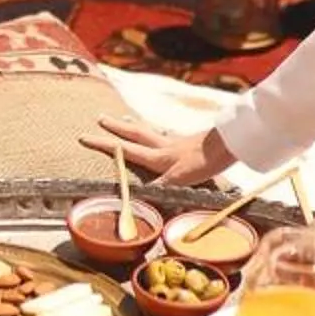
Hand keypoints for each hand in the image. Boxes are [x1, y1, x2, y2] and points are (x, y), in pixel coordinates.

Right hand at [89, 108, 236, 192]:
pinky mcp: (190, 142)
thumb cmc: (205, 163)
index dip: (104, 145)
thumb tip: (136, 198)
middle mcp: (164, 146)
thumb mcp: (180, 181)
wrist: (231, 144)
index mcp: (158, 157)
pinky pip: (169, 134)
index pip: (126, 151)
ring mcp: (177, 142)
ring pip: (150, 131)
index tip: (83, 137)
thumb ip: (159, 188)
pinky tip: (162, 132)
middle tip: (99, 117)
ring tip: (123, 117)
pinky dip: (160, 132)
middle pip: (135, 134)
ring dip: (135, 125)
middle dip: (115, 128)